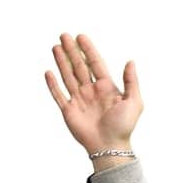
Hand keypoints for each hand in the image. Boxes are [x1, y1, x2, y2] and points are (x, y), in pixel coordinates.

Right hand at [44, 31, 142, 155]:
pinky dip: (53, 84)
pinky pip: (58, 95)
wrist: (109, 147)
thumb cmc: (123, 127)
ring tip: (55, 47)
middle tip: (64, 35)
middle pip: (79, 66)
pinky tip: (48, 72)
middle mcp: (91, 92)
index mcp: (106, 88)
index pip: (95, 63)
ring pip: (68, 76)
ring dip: (61, 62)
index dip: (88, 50)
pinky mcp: (69, 111)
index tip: (81, 36)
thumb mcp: (134, 102)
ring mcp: (79, 101)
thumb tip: (131, 61)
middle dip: (71, 51)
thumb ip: (131, 82)